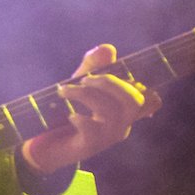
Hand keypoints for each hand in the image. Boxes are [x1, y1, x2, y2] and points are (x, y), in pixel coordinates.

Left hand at [19, 44, 160, 174]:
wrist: (45, 145)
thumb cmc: (67, 113)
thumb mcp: (80, 85)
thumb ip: (93, 67)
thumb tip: (108, 47)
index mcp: (124, 108)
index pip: (149, 99)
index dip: (143, 84)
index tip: (118, 74)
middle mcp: (122, 123)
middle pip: (134, 101)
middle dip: (109, 83)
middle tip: (84, 80)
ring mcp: (109, 136)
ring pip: (111, 112)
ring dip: (85, 95)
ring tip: (64, 91)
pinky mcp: (91, 146)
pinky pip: (93, 130)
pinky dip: (80, 118)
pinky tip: (69, 115)